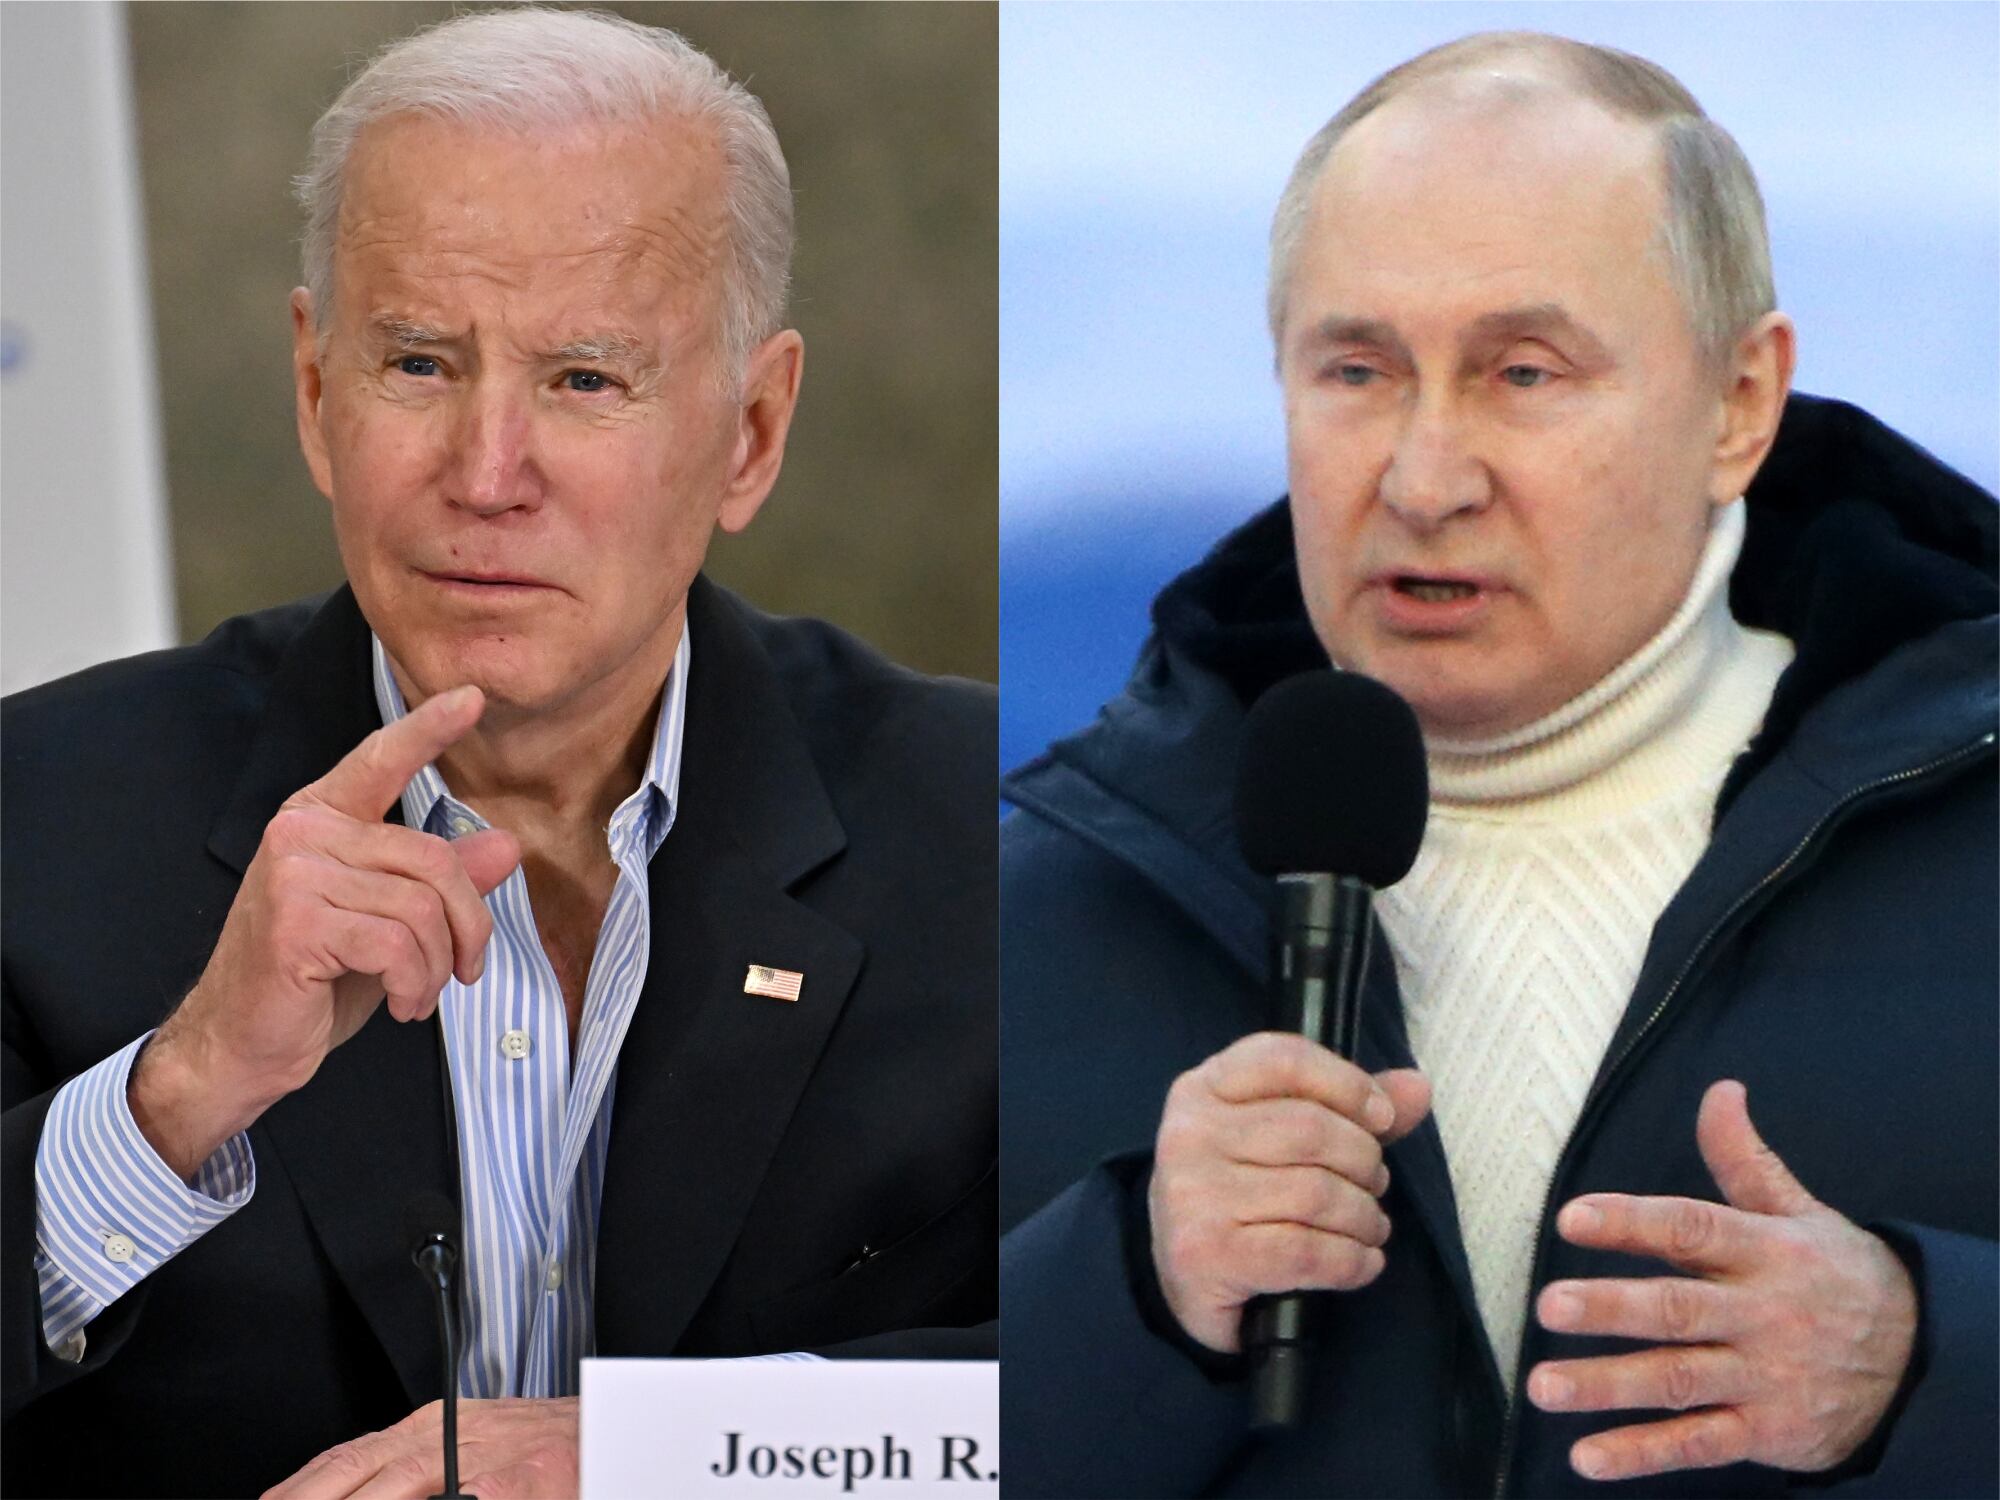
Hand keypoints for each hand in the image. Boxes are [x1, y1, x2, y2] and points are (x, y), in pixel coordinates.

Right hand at [132, 685, 521, 1177]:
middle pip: (433, 860)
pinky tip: (402, 1004)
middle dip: (467, 925)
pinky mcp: (297, 920)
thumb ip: (439, 881)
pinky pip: (398, 944)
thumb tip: (505, 845)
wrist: (239, 1045)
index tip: (472, 697)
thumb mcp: (390, 924)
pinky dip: (416, 983)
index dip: (428, 727)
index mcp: (322, 819)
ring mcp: (295, 872)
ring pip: (421, 907)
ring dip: (437, 965)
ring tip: (420, 993)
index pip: (381, 760)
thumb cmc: (311, 982)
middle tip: (465, 967)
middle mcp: (303, 831)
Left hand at [262, 1397, 577, 1499]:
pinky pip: (467, 1495)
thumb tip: (357, 1487)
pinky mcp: (523, 1479)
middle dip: (309, 1497)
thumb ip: (412, 1473)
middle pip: (357, 1468)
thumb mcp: (465, 1448)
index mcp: (431, 1425)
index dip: (300, 1487)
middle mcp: (449, 1433)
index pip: (346, 1457)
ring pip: (397, 1481)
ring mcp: (484, 1454)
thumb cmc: (542, 1452)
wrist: (613, 1433)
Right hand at [1149, 1031, 1431, 1351]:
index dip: (1346, 1083)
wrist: (1176, 1276)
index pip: (1283, 1060)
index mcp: (1203, 1089)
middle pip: (1310, 1129)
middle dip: (1364, 1161)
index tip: (1381, 1117)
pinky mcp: (1208, 1254)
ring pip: (1316, 1193)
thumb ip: (1345, 1107)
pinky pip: (1308, 1252)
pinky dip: (1352, 1261)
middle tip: (1373, 1185)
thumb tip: (1417, 1088)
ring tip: (1370, 1227)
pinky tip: (1362, 1263)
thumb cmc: (1236, 1192)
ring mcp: (1194, 1195)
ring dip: (1364, 1217)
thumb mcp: (1277, 1136)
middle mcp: (1190, 1134)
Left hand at [1528, 1079, 1917, 1481]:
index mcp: (1765, 1252)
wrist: (1923, 1362)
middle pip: (1677, 1309)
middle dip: (1611, 1308)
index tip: (1571, 1217)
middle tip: (1547, 1305)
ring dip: (1608, 1386)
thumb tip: (1719, 1090)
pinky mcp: (1766, 1432)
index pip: (1691, 1228)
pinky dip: (1643, 1453)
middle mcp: (1761, 1315)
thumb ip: (1745, 1159)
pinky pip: (1698, 1444)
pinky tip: (1587, 1457)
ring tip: (1543, 1386)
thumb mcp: (1800, 1213)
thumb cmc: (1839, 1276)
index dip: (1631, 1221)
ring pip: (1677, 1380)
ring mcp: (1763, 1378)